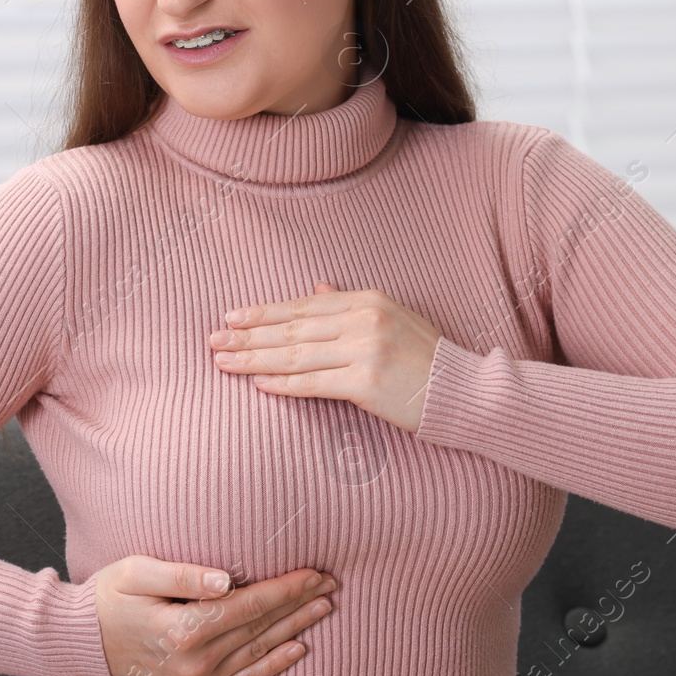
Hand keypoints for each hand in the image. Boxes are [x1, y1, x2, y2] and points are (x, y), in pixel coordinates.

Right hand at [91, 555, 338, 675]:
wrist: (86, 641)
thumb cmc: (110, 595)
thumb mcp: (138, 571)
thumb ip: (183, 573)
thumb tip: (229, 579)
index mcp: (182, 627)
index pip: (249, 604)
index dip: (285, 588)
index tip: (314, 572)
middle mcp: (195, 660)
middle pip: (260, 626)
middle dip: (299, 603)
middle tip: (332, 584)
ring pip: (259, 650)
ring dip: (296, 628)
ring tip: (324, 608)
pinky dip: (275, 663)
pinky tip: (299, 648)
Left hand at [208, 281, 442, 433]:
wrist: (462, 390)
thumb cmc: (425, 356)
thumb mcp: (392, 316)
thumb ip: (349, 303)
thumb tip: (316, 286)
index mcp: (366, 299)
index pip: (302, 305)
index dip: (263, 312)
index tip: (230, 318)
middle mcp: (363, 320)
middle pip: (292, 328)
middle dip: (248, 336)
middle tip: (212, 342)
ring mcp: (364, 351)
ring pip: (296, 355)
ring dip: (254, 360)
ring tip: (224, 363)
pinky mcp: (366, 383)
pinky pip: (313, 384)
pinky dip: (282, 384)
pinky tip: (257, 384)